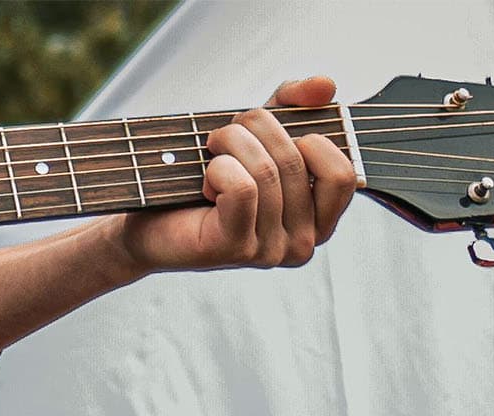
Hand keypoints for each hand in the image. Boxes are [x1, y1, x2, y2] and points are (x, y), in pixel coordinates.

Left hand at [108, 77, 358, 275]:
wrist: (150, 222)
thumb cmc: (208, 177)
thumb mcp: (259, 131)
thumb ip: (295, 104)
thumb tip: (325, 85)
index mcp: (320, 221)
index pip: (343, 173)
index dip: (310, 139)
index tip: (271, 136)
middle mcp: (302, 244)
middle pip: (296, 159)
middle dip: (255, 127)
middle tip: (224, 133)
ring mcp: (270, 253)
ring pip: (267, 171)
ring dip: (230, 143)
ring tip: (210, 152)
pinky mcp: (235, 250)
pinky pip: (242, 189)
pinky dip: (218, 169)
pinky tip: (203, 182)